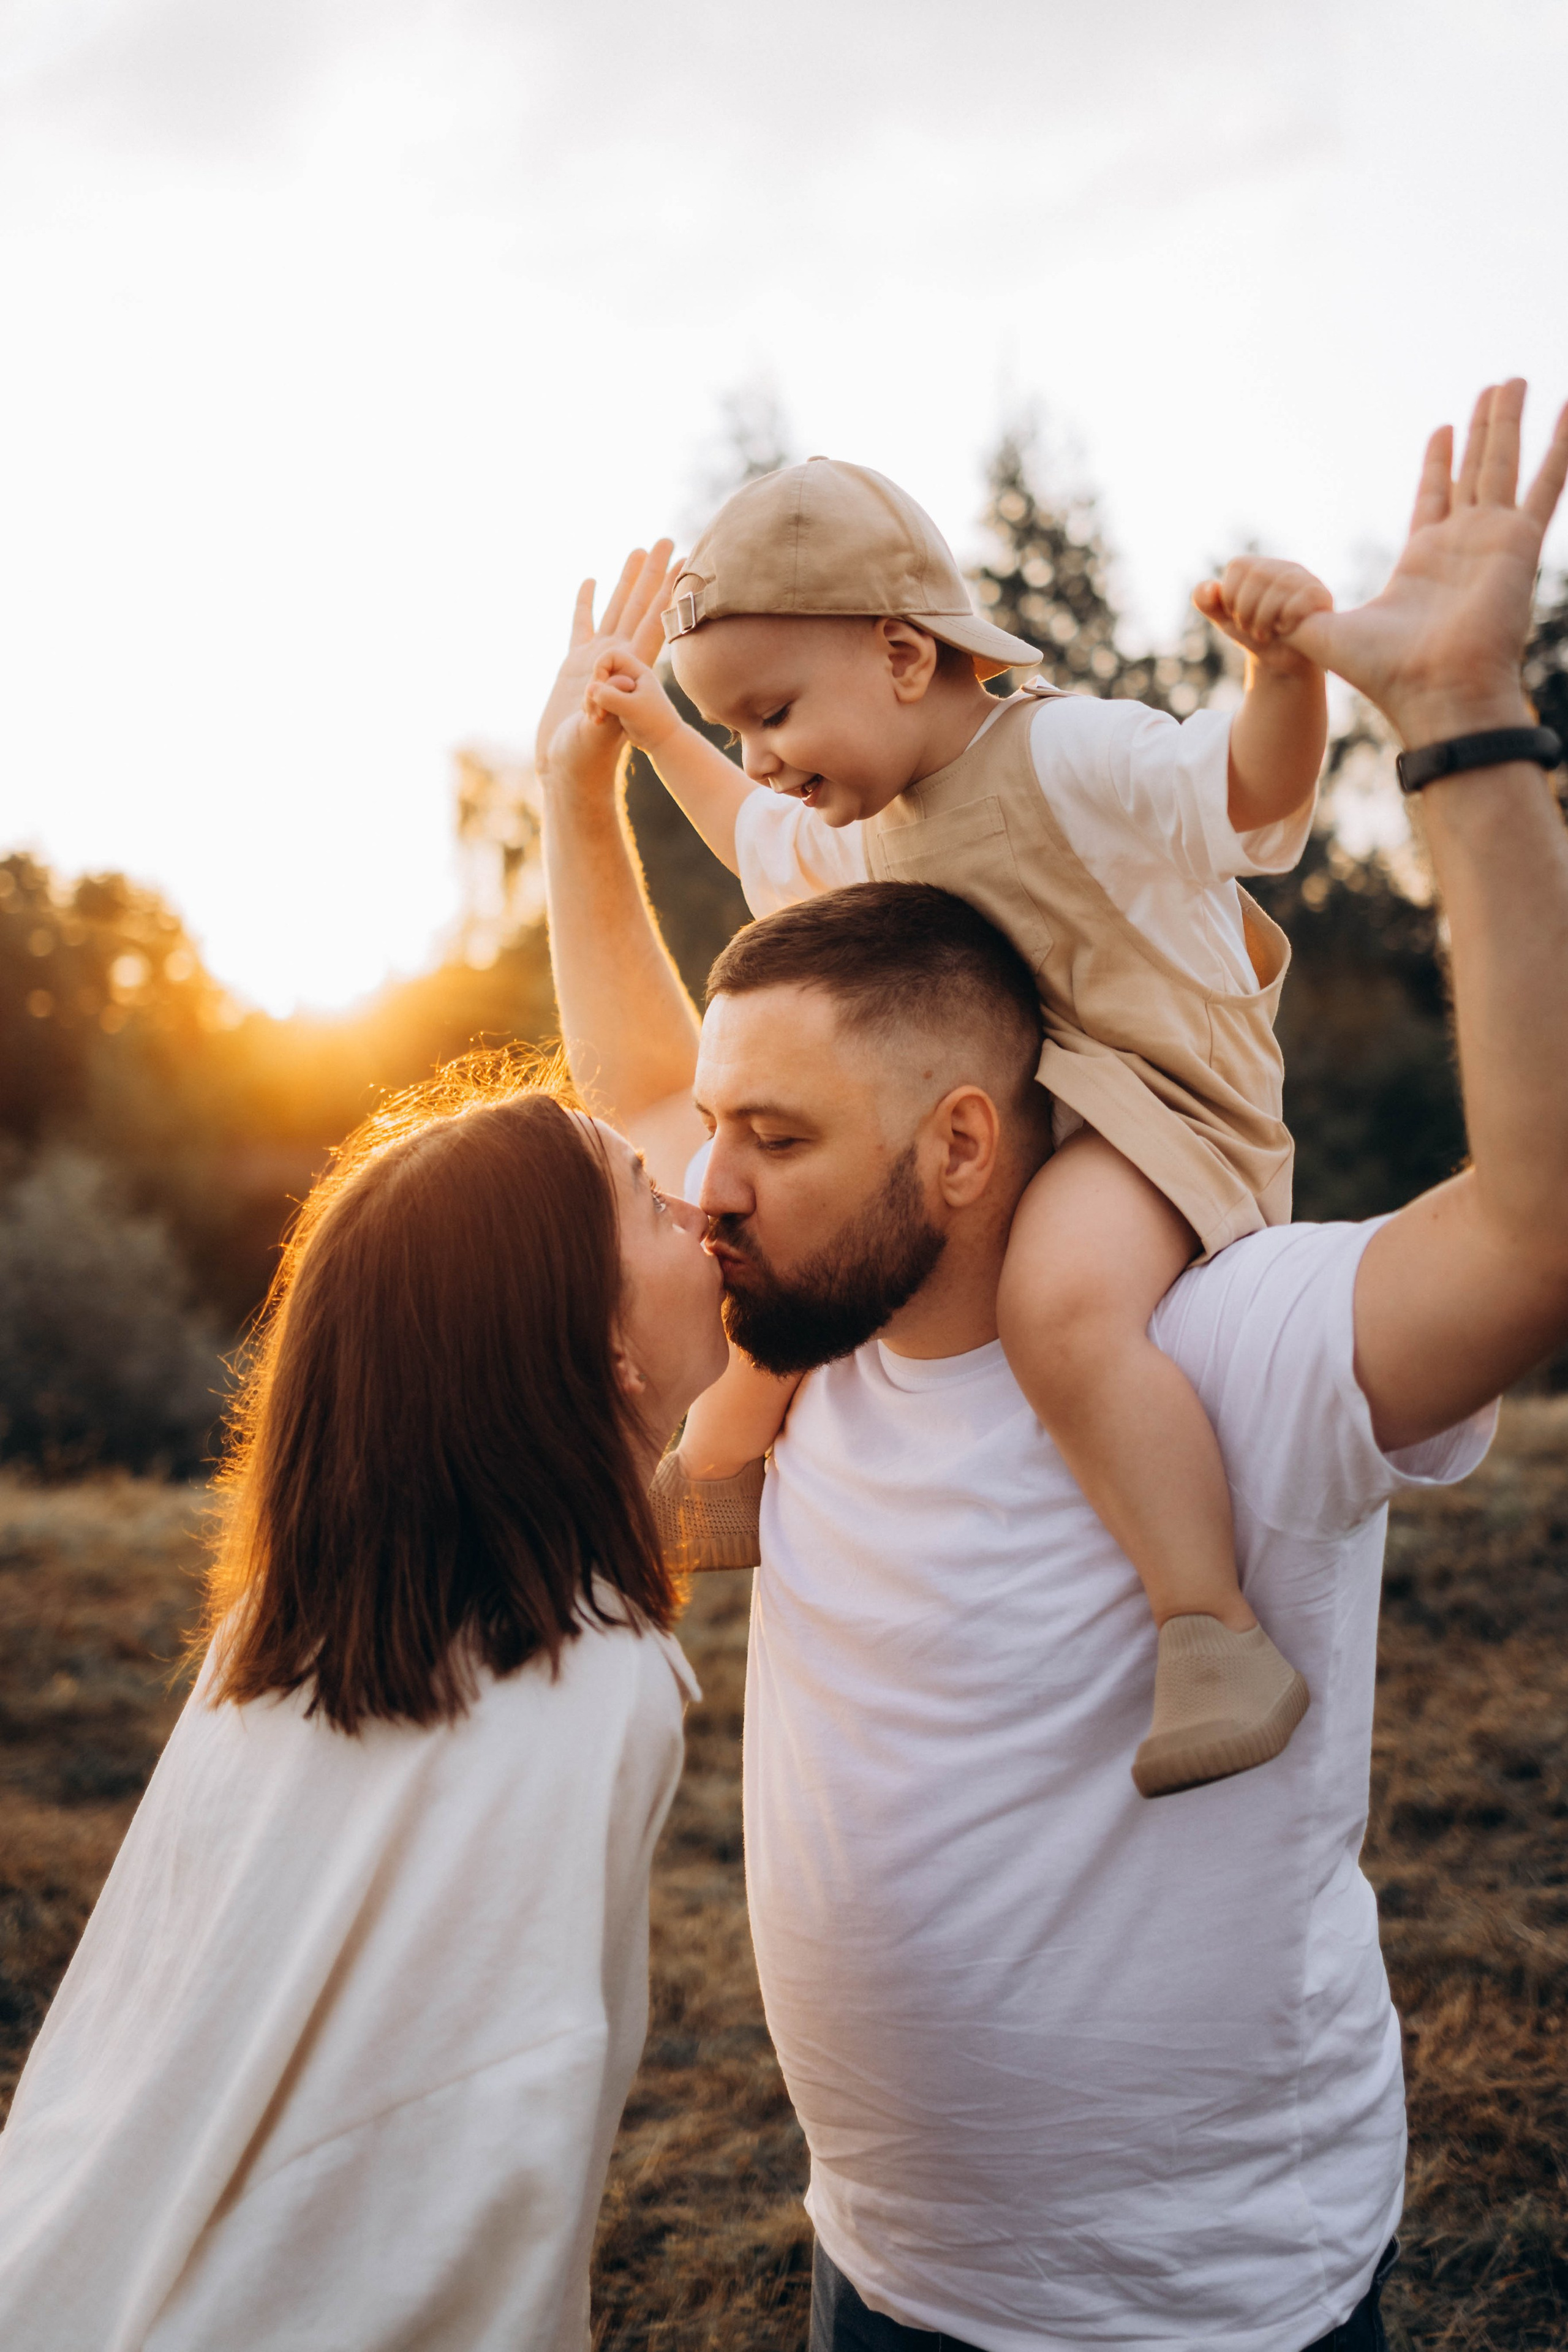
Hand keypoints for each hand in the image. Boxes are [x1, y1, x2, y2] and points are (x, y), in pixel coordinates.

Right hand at [535, 540, 677, 792]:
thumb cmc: (583, 758)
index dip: (669, 593)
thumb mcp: (595, 731)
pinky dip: (587, 602)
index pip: (653, 622)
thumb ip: (601, 706)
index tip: (688, 563)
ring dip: (628, 580)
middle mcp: (616, 659)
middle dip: (654, 574)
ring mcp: (596, 660)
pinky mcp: (574, 666)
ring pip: (616, 609)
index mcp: (627, 670)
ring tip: (638, 549)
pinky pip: (582, 624)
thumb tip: (604, 680)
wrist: (567, 771)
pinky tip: (592, 581)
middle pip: (639, 606)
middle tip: (667, 539)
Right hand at [585, 643, 683, 753]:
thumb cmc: (652, 722)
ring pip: (596, 688)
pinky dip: (594, 709)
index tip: (602, 688)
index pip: (610, 656)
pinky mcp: (617, 703)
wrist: (662, 742)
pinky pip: (598, 700)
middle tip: (598, 714)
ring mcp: (622, 690)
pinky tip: (598, 722)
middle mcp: (628, 677)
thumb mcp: (630, 708)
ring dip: (591, 703)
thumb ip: (610, 696)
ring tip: (597, 720)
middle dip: (593, 692)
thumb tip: (589, 688)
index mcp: (636, 671)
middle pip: (599, 672)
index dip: (600, 668)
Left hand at [1193, 557, 1331, 678]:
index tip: (1237, 616)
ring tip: (1267, 633)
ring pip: (1278, 588)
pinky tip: (1287, 630)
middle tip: (1251, 629)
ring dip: (1264, 620)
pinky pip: (1298, 602)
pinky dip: (1285, 623)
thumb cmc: (1255, 635)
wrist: (1283, 663)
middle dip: (1246, 611)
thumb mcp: (1225, 619)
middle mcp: (1283, 567)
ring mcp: (1304, 579)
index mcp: (1258, 567)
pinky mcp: (1320, 595)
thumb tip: (1210, 587)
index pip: (1238, 568)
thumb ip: (1207, 602)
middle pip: (1257, 575)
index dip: (1230, 597)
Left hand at [1284, 380, 1567, 747]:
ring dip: (1509, 422)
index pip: (1434, 497)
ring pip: (1503, 465)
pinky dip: (1558, 451)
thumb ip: (1293, 613)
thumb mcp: (1324, 634)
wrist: (1434, 694)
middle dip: (1482, 428)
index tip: (1443, 428)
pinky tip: (1566, 412)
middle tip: (1495, 387)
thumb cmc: (1385, 674)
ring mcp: (1493, 541)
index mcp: (1424, 561)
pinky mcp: (1518, 544)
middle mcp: (1463, 546)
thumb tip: (1257, 604)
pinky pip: (1545, 487)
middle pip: (1474, 470)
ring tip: (1513, 380)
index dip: (1439, 462)